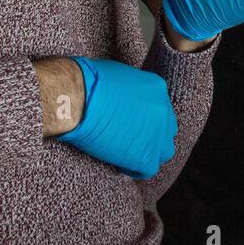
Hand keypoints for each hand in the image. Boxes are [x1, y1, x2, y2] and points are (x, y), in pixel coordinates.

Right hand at [56, 57, 176, 179]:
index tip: (131, 124)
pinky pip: (148, 169)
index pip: (159, 109)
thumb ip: (128, 88)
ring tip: (126, 154)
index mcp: (156, 88)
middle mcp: (163, 110)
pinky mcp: (146, 155)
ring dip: (147, 153)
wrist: (77, 100)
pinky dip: (135, 169)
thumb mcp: (117, 75)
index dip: (145, 119)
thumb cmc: (86, 82)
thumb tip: (121, 99)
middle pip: (165, 129)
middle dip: (151, 135)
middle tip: (131, 139)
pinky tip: (120, 165)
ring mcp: (157, 133)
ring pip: (163, 151)